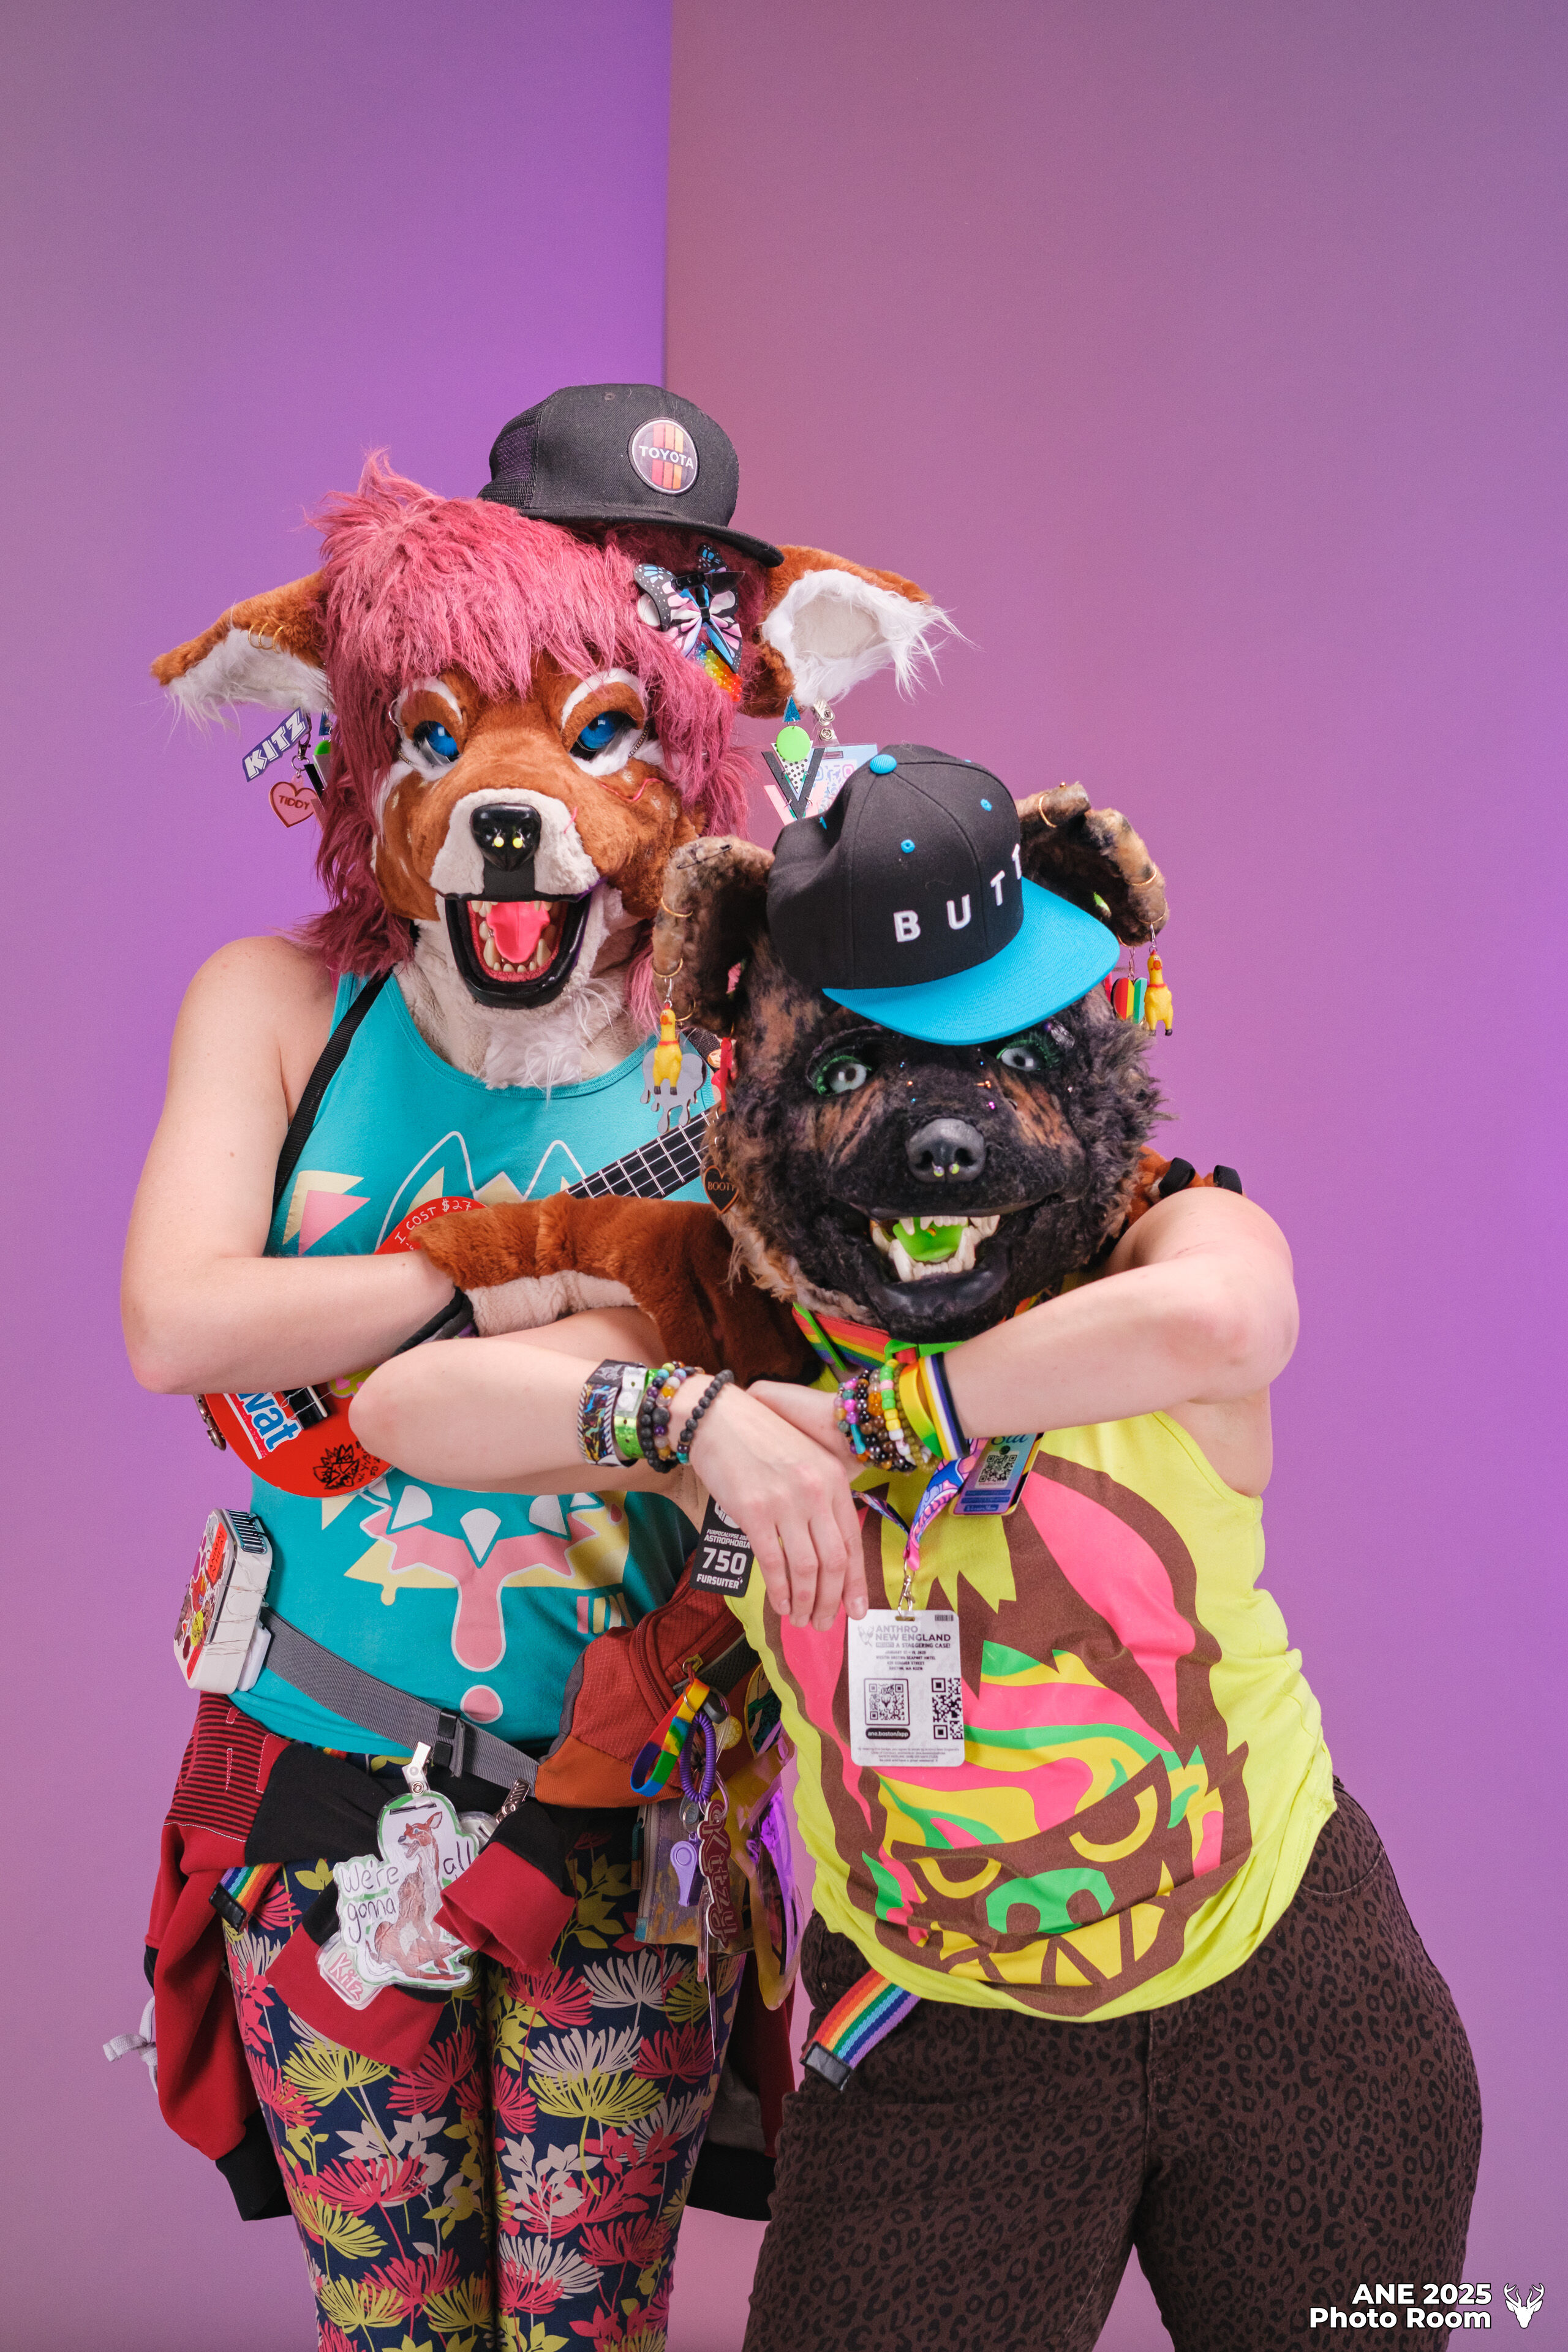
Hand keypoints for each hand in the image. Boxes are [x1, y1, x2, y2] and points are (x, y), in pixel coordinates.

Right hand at [679, 1379, 866, 1630]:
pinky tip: (780, 1605)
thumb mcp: (804, 1460)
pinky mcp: (754, 1512)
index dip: (855, 1582)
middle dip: (831, 1601)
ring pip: (807, 1569)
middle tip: (824, 1623)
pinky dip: (779, 1591)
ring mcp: (786, 1502)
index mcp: (834, 1479)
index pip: (852, 1542)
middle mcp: (816, 1491)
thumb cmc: (758, 1439)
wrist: (717, 1417)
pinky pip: (774, 1563)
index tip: (856, 1610)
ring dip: (805, 1602)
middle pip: (834, 1561)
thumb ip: (821, 1498)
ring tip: (801, 1620)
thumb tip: (827, 1546)